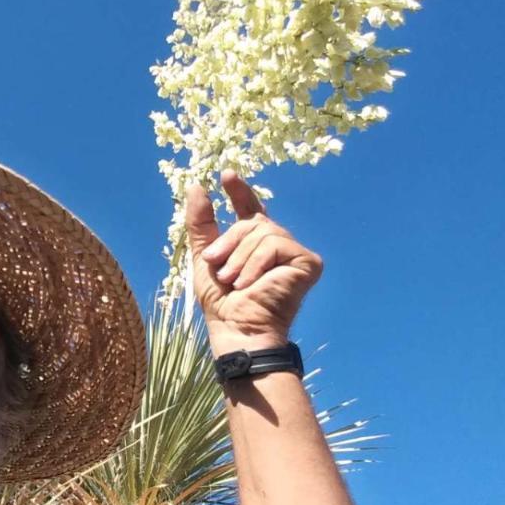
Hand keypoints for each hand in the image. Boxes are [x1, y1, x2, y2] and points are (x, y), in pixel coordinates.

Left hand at [184, 170, 323, 355]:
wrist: (238, 329)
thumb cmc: (222, 302)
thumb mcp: (206, 257)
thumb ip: (202, 223)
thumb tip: (196, 186)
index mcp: (254, 244)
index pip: (250, 209)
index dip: (240, 191)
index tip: (227, 175)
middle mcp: (277, 245)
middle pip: (252, 222)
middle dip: (229, 242)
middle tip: (217, 266)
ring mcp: (294, 253)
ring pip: (263, 232)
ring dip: (240, 258)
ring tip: (234, 281)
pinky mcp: (308, 262)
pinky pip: (276, 244)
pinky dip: (256, 264)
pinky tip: (250, 283)